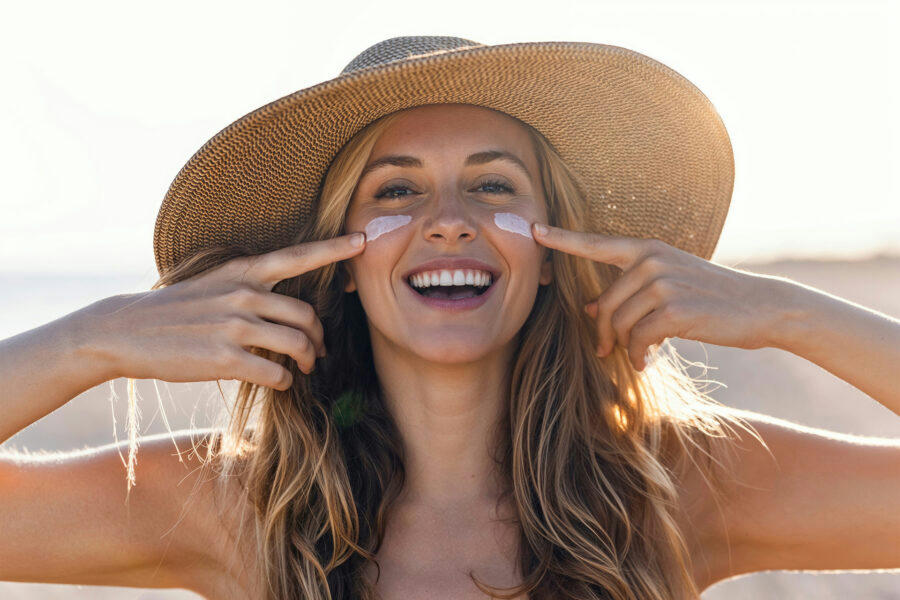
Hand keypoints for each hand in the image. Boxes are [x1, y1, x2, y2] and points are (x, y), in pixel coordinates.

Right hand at [79, 232, 366, 390]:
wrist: (125, 331)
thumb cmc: (175, 309)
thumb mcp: (214, 284)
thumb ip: (250, 289)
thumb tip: (287, 311)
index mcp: (243, 272)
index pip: (298, 255)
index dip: (334, 248)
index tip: (363, 240)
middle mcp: (243, 294)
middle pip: (306, 316)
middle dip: (319, 337)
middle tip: (318, 352)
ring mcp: (234, 327)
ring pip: (297, 345)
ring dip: (307, 361)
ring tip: (303, 368)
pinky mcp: (225, 359)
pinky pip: (276, 373)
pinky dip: (284, 380)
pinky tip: (278, 382)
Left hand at [532, 223, 786, 369]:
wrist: (760, 307)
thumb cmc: (710, 298)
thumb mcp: (668, 287)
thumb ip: (629, 292)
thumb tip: (591, 308)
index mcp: (647, 249)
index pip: (596, 244)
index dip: (562, 239)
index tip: (534, 230)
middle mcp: (651, 260)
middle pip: (605, 305)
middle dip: (604, 333)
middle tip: (608, 351)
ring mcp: (662, 282)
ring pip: (619, 324)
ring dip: (624, 347)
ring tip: (639, 356)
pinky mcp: (674, 309)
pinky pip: (637, 339)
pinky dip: (638, 356)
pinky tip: (647, 362)